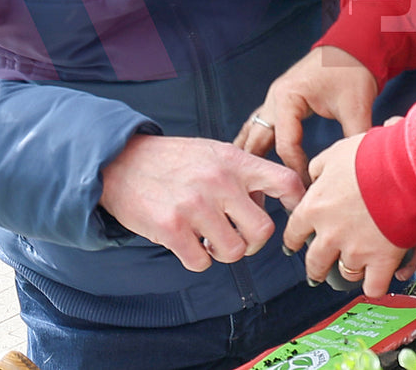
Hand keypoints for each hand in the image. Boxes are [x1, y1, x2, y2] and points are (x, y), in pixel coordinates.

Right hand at [99, 134, 303, 271]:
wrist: (120, 162)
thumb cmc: (173, 160)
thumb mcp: (214, 152)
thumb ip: (243, 172)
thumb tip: (268, 200)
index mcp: (234, 161)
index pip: (285, 182)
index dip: (295, 203)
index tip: (288, 214)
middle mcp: (219, 182)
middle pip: (263, 230)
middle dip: (253, 241)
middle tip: (237, 236)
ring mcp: (194, 206)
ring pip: (234, 251)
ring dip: (223, 252)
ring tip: (208, 239)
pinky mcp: (170, 228)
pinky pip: (201, 263)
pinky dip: (197, 260)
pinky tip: (188, 244)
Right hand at [233, 44, 377, 181]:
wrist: (354, 45)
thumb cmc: (352, 70)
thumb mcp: (356, 106)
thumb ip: (354, 138)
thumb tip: (357, 171)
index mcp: (287, 98)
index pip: (284, 145)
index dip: (295, 171)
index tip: (305, 192)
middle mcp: (273, 99)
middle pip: (256, 143)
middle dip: (257, 173)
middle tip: (259, 204)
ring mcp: (273, 100)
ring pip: (252, 136)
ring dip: (251, 162)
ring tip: (249, 193)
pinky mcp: (279, 103)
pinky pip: (260, 129)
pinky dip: (256, 148)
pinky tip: (254, 169)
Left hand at [284, 132, 415, 297]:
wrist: (408, 167)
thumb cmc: (376, 156)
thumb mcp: (338, 152)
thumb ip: (321, 167)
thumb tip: (314, 175)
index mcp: (316, 206)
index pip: (294, 232)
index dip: (295, 240)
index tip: (296, 245)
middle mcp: (330, 233)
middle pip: (315, 263)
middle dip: (317, 267)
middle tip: (320, 268)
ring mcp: (356, 250)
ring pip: (345, 274)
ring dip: (350, 270)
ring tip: (357, 267)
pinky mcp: (382, 260)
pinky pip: (374, 287)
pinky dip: (376, 285)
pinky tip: (377, 281)